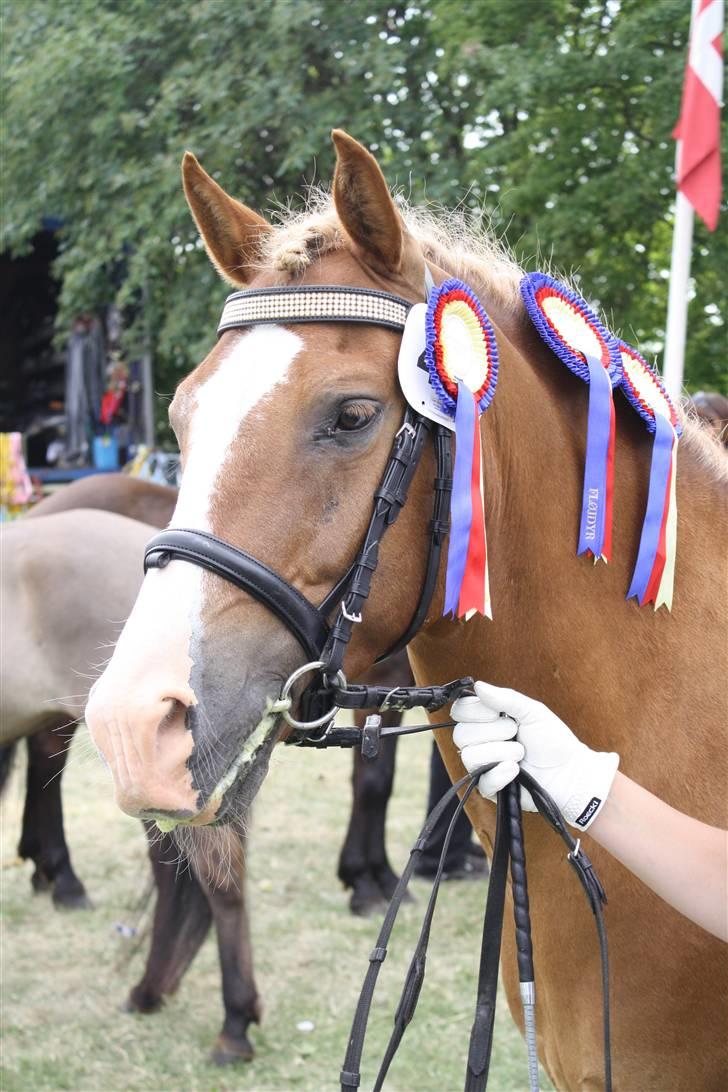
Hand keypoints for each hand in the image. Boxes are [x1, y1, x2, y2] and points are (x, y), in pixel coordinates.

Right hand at [451, 681, 618, 829]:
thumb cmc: (553, 740)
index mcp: (487, 721)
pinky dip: (500, 774)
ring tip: (521, 754)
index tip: (497, 713)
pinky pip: (482, 781)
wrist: (570, 772)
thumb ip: (505, 698)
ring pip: (469, 757)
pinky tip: (516, 771)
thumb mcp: (532, 712)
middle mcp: (481, 742)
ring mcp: (484, 766)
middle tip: (515, 732)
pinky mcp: (490, 789)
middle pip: (461, 734)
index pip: (460, 711)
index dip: (474, 711)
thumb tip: (479, 685)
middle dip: (493, 731)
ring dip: (501, 752)